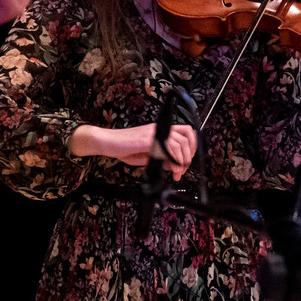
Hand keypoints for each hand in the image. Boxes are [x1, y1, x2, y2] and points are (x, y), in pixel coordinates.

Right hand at [68, 123, 197, 178]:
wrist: (108, 142)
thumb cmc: (124, 148)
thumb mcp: (148, 154)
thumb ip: (163, 157)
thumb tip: (176, 165)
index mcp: (161, 130)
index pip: (186, 132)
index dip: (192, 146)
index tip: (188, 160)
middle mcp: (160, 129)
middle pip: (187, 137)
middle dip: (189, 156)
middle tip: (183, 169)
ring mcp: (154, 133)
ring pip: (180, 143)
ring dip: (182, 160)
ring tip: (177, 172)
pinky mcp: (148, 139)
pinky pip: (168, 148)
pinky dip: (173, 160)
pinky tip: (171, 168)